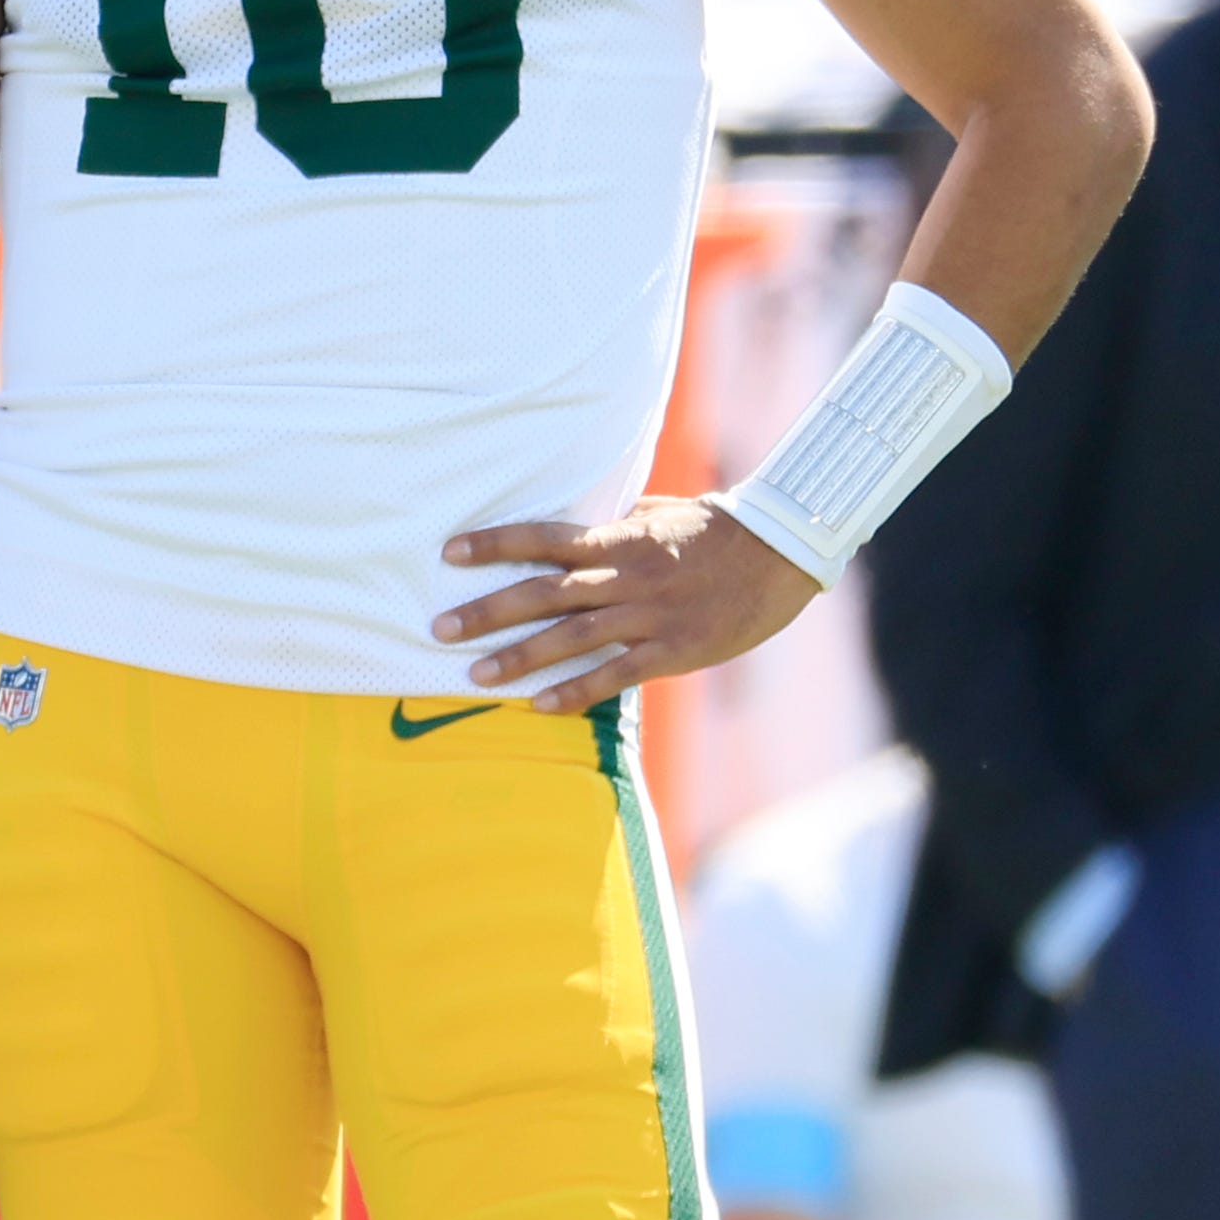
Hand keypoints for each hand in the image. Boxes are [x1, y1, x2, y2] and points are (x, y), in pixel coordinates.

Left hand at [431, 496, 820, 716]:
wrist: (781, 554)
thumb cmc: (719, 529)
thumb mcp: (663, 512)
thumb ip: (618, 519)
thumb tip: (582, 515)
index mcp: (620, 538)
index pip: (544, 537)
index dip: (495, 543)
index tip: (449, 552)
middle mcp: (626, 575)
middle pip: (544, 591)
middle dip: (488, 610)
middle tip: (438, 626)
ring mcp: (649, 614)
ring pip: (572, 637)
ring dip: (520, 657)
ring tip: (474, 674)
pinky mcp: (674, 650)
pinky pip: (616, 674)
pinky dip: (576, 691)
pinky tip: (540, 707)